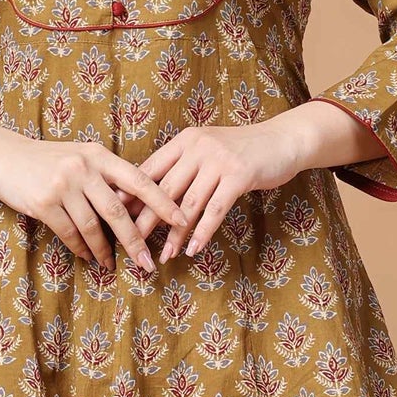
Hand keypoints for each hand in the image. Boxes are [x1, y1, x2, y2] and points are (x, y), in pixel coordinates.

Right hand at [0, 128, 189, 272]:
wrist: (4, 156)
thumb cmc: (49, 161)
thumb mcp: (81, 158)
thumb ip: (106, 176)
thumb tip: (138, 205)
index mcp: (99, 155)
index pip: (139, 180)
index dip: (162, 202)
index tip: (180, 221)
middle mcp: (83, 168)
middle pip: (118, 212)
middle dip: (135, 241)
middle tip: (148, 263)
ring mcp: (62, 185)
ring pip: (93, 227)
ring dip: (105, 251)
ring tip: (112, 265)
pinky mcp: (44, 203)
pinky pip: (70, 234)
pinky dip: (81, 249)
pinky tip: (89, 257)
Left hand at [120, 119, 307, 261]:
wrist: (282, 140)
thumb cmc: (241, 151)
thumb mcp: (207, 149)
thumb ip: (183, 166)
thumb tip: (151, 194)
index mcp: (184, 141)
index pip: (150, 169)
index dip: (131, 194)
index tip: (113, 217)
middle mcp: (198, 147)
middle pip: (164, 190)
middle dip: (146, 220)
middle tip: (130, 244)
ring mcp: (219, 161)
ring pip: (188, 204)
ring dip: (174, 234)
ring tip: (164, 255)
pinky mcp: (239, 176)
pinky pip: (215, 210)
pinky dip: (202, 232)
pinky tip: (193, 249)